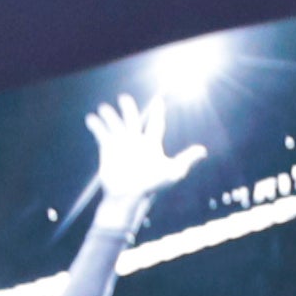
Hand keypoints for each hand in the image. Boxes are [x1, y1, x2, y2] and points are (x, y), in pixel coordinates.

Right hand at [86, 93, 205, 221]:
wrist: (129, 196)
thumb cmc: (153, 186)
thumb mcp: (173, 172)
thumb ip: (187, 159)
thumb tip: (203, 150)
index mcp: (151, 145)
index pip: (156, 124)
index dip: (158, 112)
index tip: (159, 100)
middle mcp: (136, 142)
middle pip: (132, 120)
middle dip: (128, 109)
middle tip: (124, 98)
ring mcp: (121, 145)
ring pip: (115, 124)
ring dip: (109, 115)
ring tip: (103, 109)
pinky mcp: (107, 149)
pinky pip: (101, 133)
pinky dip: (96, 125)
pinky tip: (91, 119)